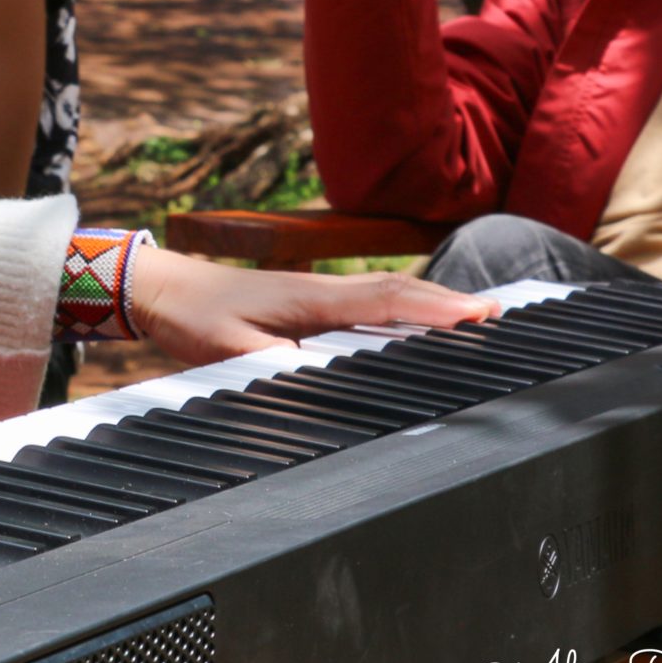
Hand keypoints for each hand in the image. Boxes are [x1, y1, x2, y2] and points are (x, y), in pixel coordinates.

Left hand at [123, 244, 490, 369]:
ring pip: (388, 292)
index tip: (478, 316)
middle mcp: (323, 290)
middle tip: (500, 316)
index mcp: (311, 299)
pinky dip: (404, 303)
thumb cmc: (192, 315)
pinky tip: (416, 315)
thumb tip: (308, 376)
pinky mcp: (310, 299)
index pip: (385, 300)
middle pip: (399, 291)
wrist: (161, 285)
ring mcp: (319, 292)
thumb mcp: (225, 348)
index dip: (434, 309)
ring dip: (432, 300)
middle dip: (450, 303)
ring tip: (477, 314)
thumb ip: (268, 363)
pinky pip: (370, 299)